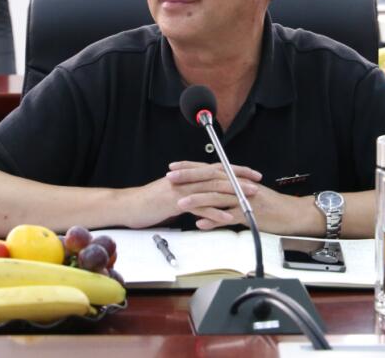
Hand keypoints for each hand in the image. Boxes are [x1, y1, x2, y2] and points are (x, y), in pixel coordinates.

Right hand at [120, 160, 261, 228]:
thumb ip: (189, 193)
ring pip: (210, 189)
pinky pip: (197, 206)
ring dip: (231, 193)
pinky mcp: (174, 202)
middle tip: (256, 184)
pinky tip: (226, 216)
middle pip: (217, 175)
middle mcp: (186, 178)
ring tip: (248, 198)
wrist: (128, 206)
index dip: (235, 170)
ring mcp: (180, 189)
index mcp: (187, 175)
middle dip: (239, 179)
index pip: (216, 168)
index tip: (251, 174)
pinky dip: (213, 211)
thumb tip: (203, 197)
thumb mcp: (173, 194)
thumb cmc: (149, 203)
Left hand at [168, 161, 312, 233]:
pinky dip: (214, 220)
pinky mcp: (250, 214)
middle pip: (210, 179)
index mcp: (236, 179)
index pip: (210, 169)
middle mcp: (239, 186)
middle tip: (171, 178)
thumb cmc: (270, 206)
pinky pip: (229, 217)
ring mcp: (244, 199)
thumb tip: (208, 205)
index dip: (191, 167)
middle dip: (189, 178)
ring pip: (217, 197)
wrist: (292, 214)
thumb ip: (226, 199)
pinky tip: (201, 223)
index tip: (174, 167)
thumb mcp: (246, 198)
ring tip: (180, 202)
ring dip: (198, 199)